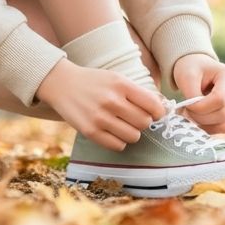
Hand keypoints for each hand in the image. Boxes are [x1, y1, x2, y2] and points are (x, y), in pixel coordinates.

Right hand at [35, 60, 165, 150]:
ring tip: (122, 125)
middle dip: (143, 122)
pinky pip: (118, 146)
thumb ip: (137, 92)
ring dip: (132, 133)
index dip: (159, 112)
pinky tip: (112, 131)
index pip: (153, 105)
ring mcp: (100, 117)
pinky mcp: (90, 132)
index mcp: (121, 84)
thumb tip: (162, 109)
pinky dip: (119, 141)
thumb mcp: (116, 78)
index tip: (156, 114)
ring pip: (133, 136)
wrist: (62, 84)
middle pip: (144, 123)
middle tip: (134, 118)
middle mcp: (112, 100)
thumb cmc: (94, 82)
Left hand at [171, 53, 224, 134]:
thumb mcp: (187, 76)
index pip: (219, 99)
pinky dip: (206, 127)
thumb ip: (192, 95)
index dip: (201, 107)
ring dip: (202, 123)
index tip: (186, 104)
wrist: (195, 69)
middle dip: (199, 116)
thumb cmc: (191, 69)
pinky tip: (195, 117)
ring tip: (189, 112)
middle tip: (185, 109)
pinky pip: (221, 128)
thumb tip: (196, 114)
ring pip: (222, 124)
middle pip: (221, 114)